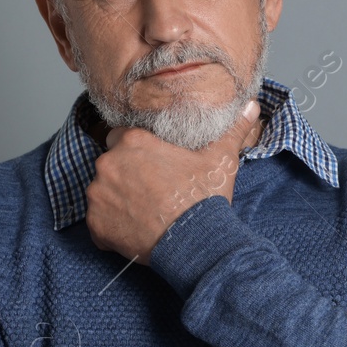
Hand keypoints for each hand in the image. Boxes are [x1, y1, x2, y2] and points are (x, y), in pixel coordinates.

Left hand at [86, 99, 260, 264]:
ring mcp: (99, 195)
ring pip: (102, 193)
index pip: (120, 136)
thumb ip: (231, 129)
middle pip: (110, 165)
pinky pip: (98, 223)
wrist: (197, 241)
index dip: (136, 150)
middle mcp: (108, 164)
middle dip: (125, 176)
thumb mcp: (221, 158)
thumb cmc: (205, 197)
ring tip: (144, 212)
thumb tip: (250, 106)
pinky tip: (135, 230)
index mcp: (133, 142)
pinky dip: (112, 228)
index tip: (150, 164)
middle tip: (151, 191)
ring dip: (117, 201)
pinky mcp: (96, 225)